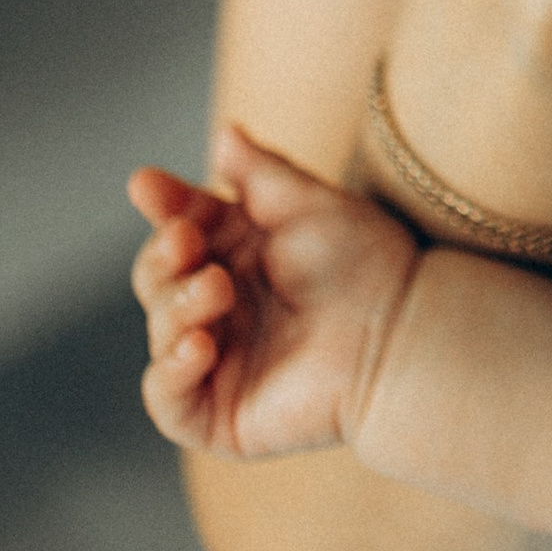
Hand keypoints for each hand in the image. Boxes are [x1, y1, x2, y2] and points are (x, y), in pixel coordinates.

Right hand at [132, 126, 417, 458]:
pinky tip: (198, 346)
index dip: (163, 207)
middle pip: (157, 278)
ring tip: (217, 288)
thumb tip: (224, 134)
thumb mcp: (309, 204)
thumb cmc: (367, 263)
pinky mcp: (219, 416)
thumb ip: (261, 172)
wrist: (404, 331)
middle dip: (163, 257)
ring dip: (176, 306)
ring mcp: (215, 362)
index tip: (148, 185)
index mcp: (234, 255)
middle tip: (186, 240)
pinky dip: (170, 372)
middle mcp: (218, 308)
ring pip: (161, 332)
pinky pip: (168, 401)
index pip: (179, 227)